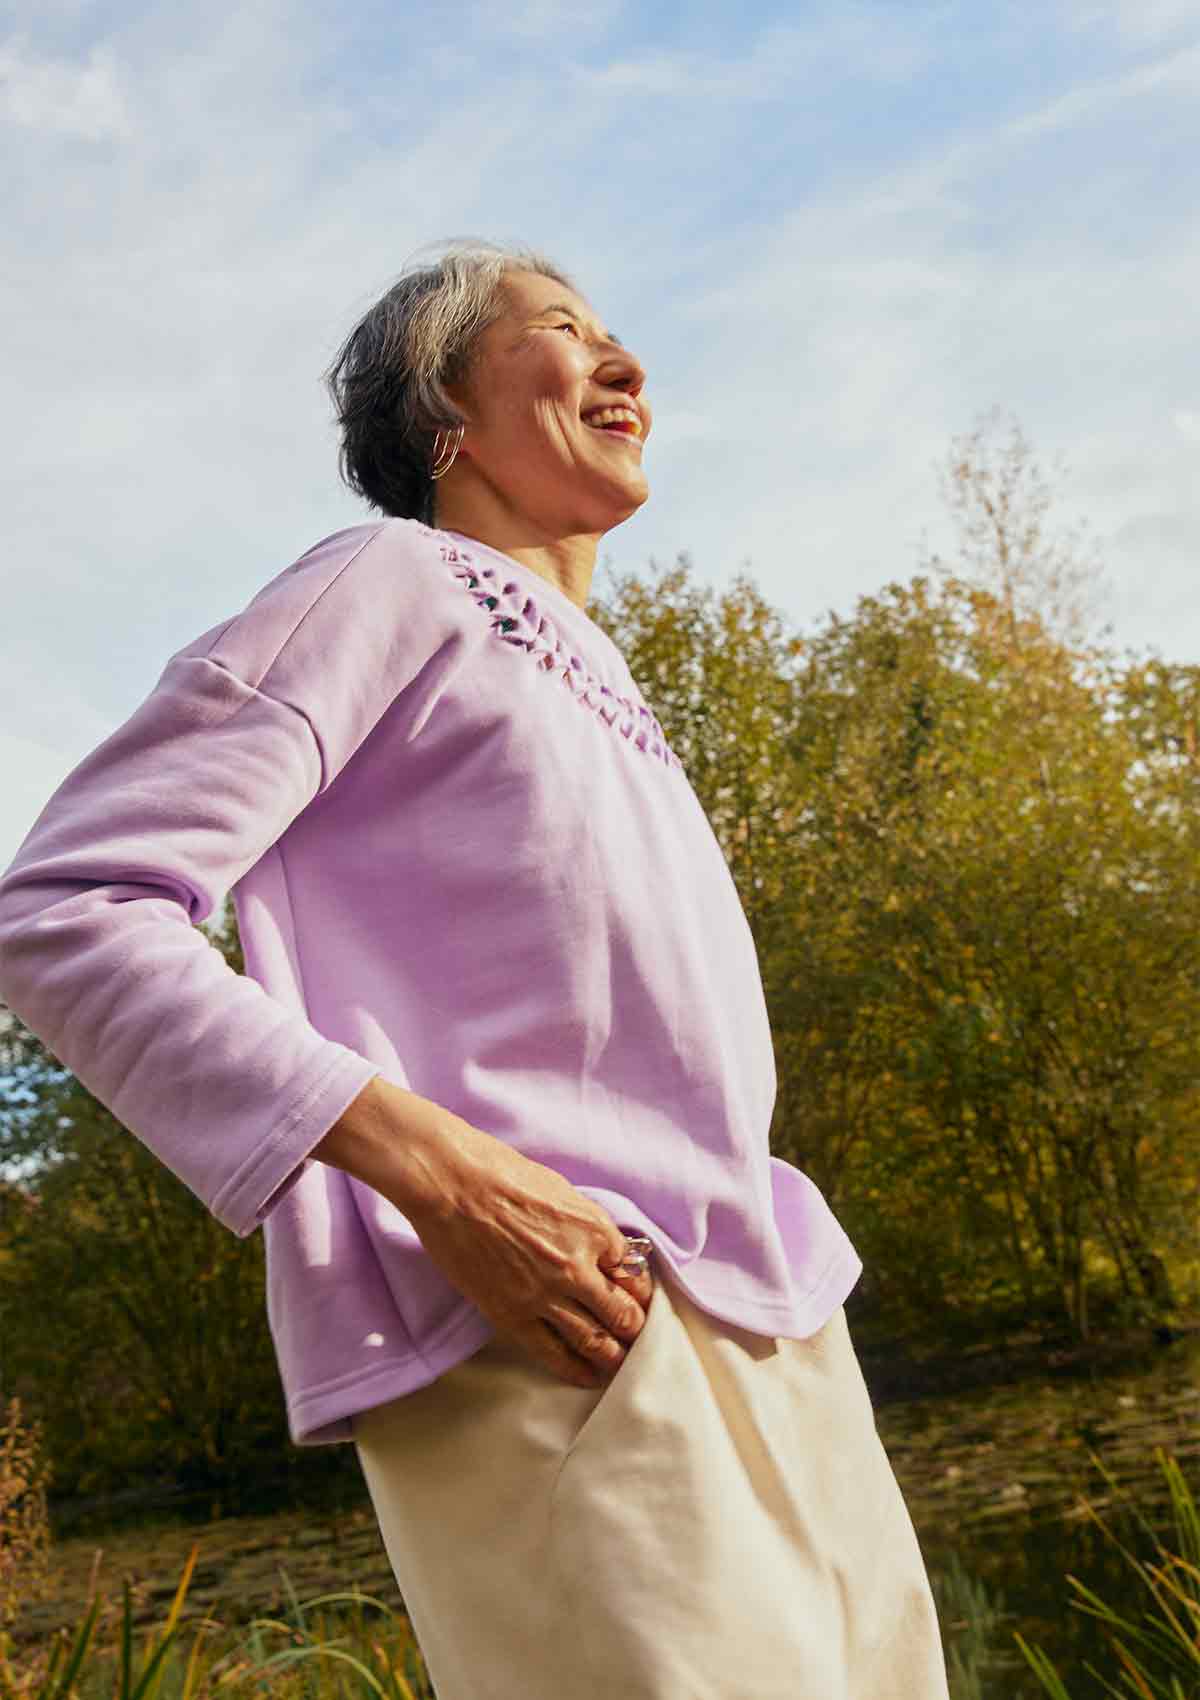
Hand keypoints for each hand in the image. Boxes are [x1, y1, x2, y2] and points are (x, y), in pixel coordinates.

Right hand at [316, 1078, 653, 1388]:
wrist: (453, 1187)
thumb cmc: (503, 1174)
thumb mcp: (563, 1192)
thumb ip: (588, 1226)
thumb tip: (605, 1251)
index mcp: (595, 1230)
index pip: (634, 1272)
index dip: (639, 1288)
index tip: (637, 1298)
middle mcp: (578, 1267)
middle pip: (623, 1312)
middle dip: (633, 1328)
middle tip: (636, 1337)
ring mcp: (546, 1295)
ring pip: (595, 1339)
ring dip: (613, 1355)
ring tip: (620, 1363)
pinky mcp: (514, 1315)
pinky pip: (554, 1352)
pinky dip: (576, 1369)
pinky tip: (588, 1376)